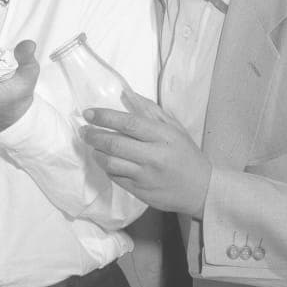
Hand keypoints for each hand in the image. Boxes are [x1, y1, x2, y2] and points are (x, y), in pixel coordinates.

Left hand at [80, 90, 212, 215]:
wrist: (202, 189)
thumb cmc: (187, 155)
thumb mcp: (174, 128)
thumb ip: (150, 111)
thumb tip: (126, 94)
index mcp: (163, 137)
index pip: (129, 123)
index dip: (105, 117)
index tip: (88, 113)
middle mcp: (154, 156)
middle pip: (115, 144)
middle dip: (94, 136)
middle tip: (84, 131)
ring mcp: (146, 176)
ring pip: (111, 163)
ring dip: (97, 153)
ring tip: (93, 146)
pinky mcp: (141, 191)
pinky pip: (116, 178)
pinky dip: (107, 168)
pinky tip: (106, 161)